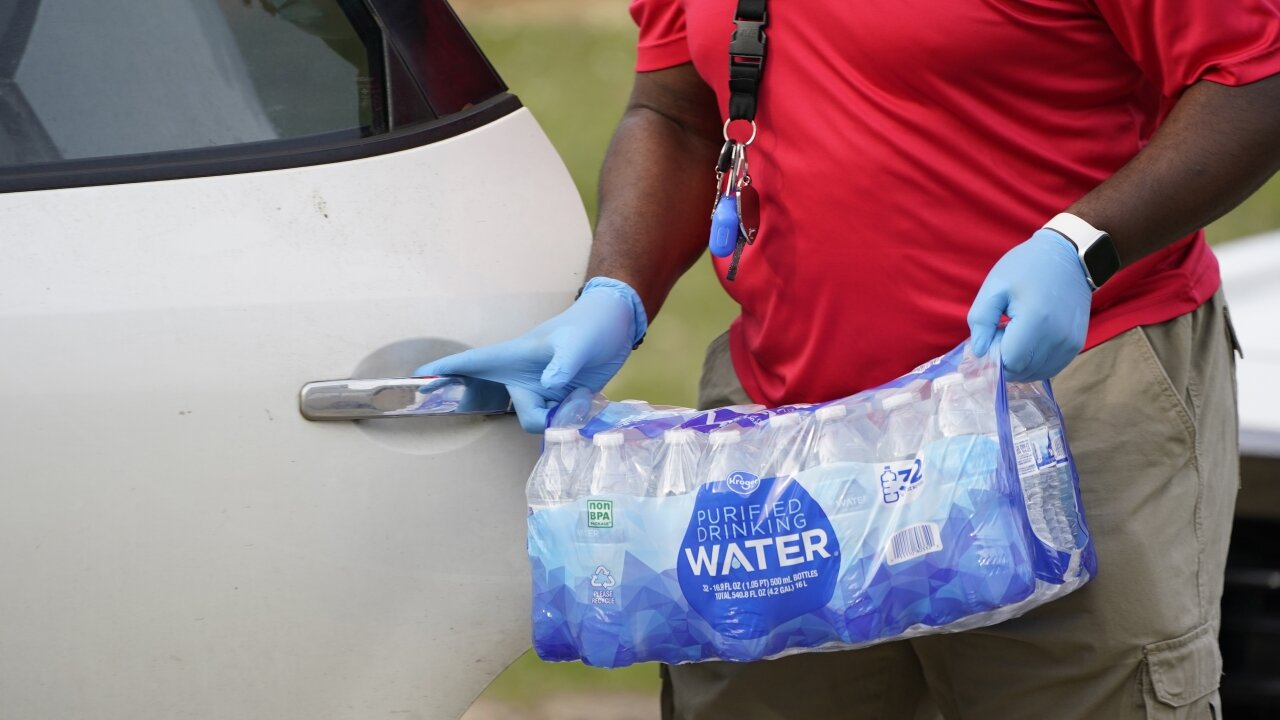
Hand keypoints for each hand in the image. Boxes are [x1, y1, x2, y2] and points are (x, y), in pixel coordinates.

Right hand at [414, 277, 647, 432]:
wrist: (616, 325)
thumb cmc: (589, 324)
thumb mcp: (576, 342)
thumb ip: (562, 365)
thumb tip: (548, 388)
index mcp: (515, 357)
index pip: (472, 365)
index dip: (444, 372)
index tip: (419, 382)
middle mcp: (524, 378)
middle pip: (521, 414)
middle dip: (541, 418)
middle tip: (566, 402)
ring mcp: (543, 391)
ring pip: (543, 423)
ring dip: (565, 417)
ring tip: (583, 393)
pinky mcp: (561, 401)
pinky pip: (561, 423)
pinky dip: (575, 418)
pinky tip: (587, 398)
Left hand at [967, 229, 1091, 381]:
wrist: (1068, 255)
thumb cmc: (1026, 267)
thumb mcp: (994, 287)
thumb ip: (981, 321)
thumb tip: (979, 352)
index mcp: (1035, 321)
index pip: (1008, 362)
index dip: (992, 355)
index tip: (991, 334)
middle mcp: (1057, 338)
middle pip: (1021, 371)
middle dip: (1004, 359)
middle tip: (1001, 332)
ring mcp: (1070, 344)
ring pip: (1035, 373)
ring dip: (1019, 362)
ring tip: (1016, 334)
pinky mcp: (1077, 345)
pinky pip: (1050, 368)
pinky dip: (1034, 362)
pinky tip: (1029, 341)